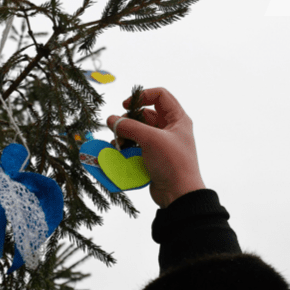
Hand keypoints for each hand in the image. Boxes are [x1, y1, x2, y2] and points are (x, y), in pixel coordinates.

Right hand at [107, 87, 205, 208]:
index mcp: (177, 119)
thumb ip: (129, 126)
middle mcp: (170, 129)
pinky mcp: (153, 156)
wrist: (178, 194)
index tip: (126, 105)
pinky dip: (126, 146)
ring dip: (125, 134)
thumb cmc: (172, 163)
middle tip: (117, 127)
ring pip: (138, 130)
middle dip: (128, 119)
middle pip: (145, 114)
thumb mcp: (151, 139)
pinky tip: (118, 150)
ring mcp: (161, 143)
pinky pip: (136, 145)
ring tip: (116, 142)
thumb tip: (111, 120)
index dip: (142, 95)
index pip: (160, 95)